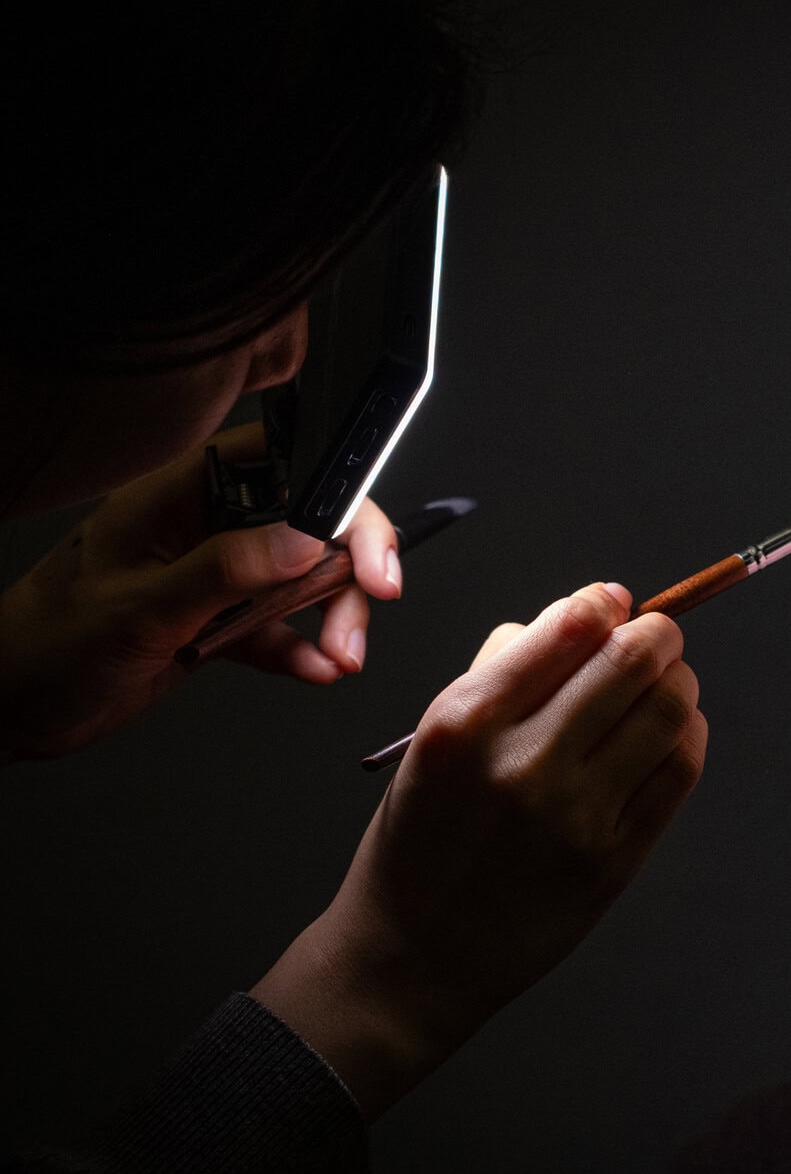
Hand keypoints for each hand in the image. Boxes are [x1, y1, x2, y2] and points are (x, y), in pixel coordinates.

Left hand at [0, 421, 399, 764]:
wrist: (8, 711)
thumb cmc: (44, 647)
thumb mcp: (137, 609)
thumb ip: (223, 571)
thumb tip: (303, 541)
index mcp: (176, 496)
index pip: (280, 462)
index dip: (336, 491)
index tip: (367, 544)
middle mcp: (203, 527)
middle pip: (308, 522)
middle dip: (346, 566)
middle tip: (371, 604)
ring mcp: (213, 575)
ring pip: (304, 578)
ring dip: (334, 615)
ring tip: (340, 657)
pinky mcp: (217, 622)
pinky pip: (282, 628)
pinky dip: (306, 650)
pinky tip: (316, 671)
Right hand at [251, 582, 708, 1118]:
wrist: (414, 958)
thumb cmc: (424, 835)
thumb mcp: (434, 738)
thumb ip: (507, 669)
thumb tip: (594, 608)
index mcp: (465, 722)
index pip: (570, 625)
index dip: (606, 602)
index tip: (612, 605)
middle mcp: (523, 764)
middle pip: (633, 661)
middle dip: (657, 634)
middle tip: (653, 638)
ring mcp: (577, 816)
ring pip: (670, 711)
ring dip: (677, 683)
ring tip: (661, 686)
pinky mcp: (616, 858)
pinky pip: (682, 770)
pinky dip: (686, 735)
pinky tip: (667, 734)